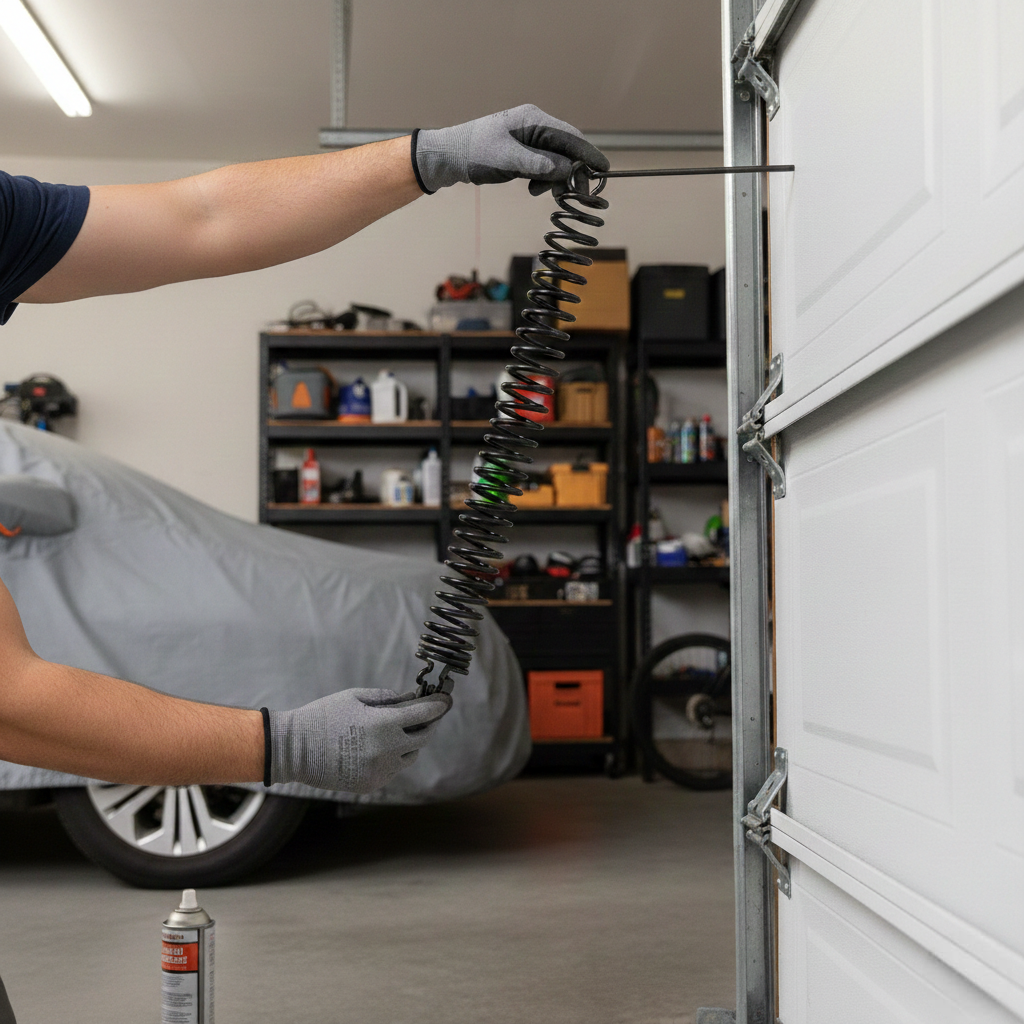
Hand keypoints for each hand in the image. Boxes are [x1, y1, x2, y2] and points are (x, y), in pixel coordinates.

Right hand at [268, 688, 451, 792]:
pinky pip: (393, 770)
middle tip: (426, 716)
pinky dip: (393, 759)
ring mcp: (380, 771)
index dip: (438, 706)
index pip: (424, 715)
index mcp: (384, 725)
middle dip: (427, 725)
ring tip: (398, 732)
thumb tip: (409, 699)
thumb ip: (386, 698)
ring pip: (410, 757)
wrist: (294, 750)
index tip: (445, 700)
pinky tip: (380, 749)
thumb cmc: (324, 716)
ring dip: (410, 744)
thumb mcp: (355, 697)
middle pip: (423, 738)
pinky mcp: (371, 785)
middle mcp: (387, 750)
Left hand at [412, 104, 609, 194]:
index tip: (604, 170)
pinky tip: (533, 188)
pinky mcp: (523, 151)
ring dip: (554, 178)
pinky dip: (543, 179)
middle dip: (571, 171)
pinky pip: (543, 165)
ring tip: (539, 192)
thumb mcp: (508, 160)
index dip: (588, 154)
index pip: (570, 137)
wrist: (450, 156)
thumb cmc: (475, 152)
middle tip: (573, 193)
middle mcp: (534, 125)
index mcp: (533, 120)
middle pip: (566, 149)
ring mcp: (529, 138)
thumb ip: (540, 164)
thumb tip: (568, 170)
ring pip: (555, 160)